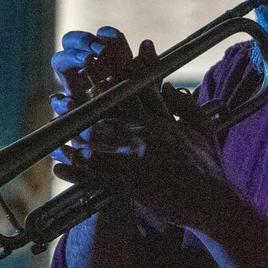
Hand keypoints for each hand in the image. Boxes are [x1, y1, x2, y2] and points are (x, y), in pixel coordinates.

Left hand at [51, 39, 240, 234]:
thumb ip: (185, 105)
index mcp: (161, 119)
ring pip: (98, 141)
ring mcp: (137, 158)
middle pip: (107, 113)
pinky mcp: (132, 183)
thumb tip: (168, 85)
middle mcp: (147, 134)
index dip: (111, 79)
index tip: (93, 66)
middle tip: (61, 97)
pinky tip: (60, 166)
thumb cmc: (210, 165)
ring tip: (55, 127)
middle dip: (83, 104)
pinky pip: (98, 174)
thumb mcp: (203, 128)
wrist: (213, 201)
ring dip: (74, 132)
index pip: (133, 94)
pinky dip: (78, 170)